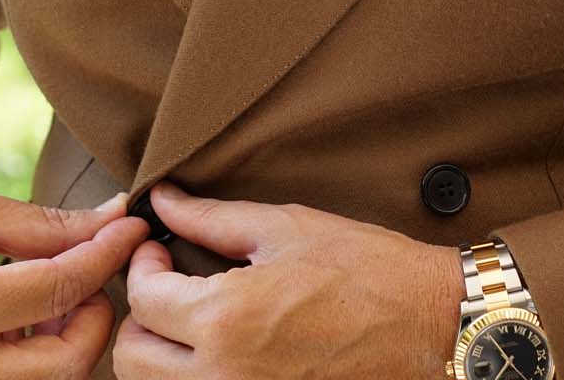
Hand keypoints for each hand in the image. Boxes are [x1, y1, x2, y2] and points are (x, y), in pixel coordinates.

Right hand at [0, 181, 149, 378]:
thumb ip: (42, 225)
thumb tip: (114, 220)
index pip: (59, 289)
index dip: (107, 254)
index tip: (132, 227)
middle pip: (64, 363)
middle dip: (95, 313)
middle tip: (91, 270)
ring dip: (65, 341)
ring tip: (53, 292)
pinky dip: (28, 360)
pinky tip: (21, 320)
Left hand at [114, 180, 465, 378]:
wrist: (430, 324)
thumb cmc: (368, 271)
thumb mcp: (286, 228)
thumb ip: (211, 218)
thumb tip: (162, 202)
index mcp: (225, 318)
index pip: (142, 298)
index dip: (142, 265)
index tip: (158, 250)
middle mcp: (224, 374)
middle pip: (132, 359)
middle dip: (141, 317)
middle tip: (167, 288)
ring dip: (160, 355)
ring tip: (189, 322)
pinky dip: (193, 378)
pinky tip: (219, 351)